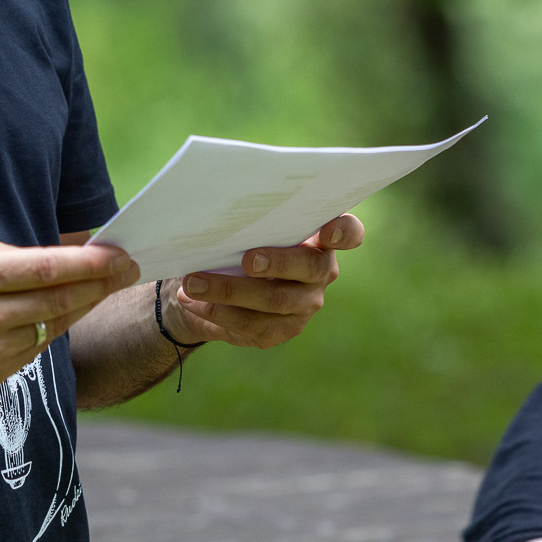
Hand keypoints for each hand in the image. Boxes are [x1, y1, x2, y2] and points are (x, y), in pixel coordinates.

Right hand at [0, 239, 139, 388]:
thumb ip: (22, 258)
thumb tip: (78, 254)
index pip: (48, 269)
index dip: (91, 263)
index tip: (120, 254)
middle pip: (60, 300)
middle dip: (102, 284)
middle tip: (129, 269)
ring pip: (55, 325)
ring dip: (86, 305)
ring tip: (105, 287)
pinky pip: (39, 347)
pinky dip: (56, 327)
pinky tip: (65, 311)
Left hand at [167, 214, 364, 349]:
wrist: (211, 285)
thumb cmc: (232, 241)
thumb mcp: (240, 226)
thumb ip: (245, 219)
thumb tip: (216, 212)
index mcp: (319, 238)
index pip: (348, 233)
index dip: (344, 232)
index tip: (327, 230)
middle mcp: (320, 272)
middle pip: (309, 267)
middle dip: (277, 262)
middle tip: (246, 259)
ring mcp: (304, 304)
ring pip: (274, 301)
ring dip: (230, 291)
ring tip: (193, 283)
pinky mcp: (282, 330)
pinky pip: (253, 325)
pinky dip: (219, 312)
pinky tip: (194, 302)